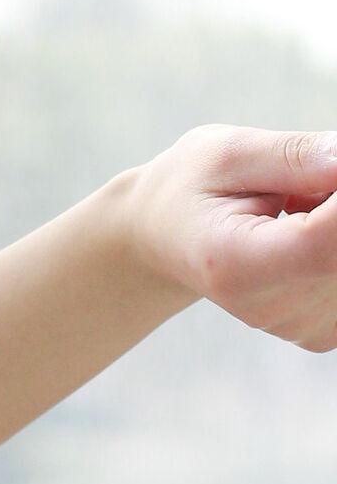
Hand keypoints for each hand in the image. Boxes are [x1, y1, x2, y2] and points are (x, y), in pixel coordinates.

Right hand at [122, 124, 336, 351]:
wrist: (164, 240)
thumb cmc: (192, 189)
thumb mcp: (229, 152)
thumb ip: (296, 155)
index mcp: (236, 264)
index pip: (328, 241)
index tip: (329, 168)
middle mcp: (268, 307)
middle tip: (302, 185)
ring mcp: (296, 325)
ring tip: (298, 205)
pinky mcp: (320, 330)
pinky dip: (336, 246)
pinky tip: (307, 233)